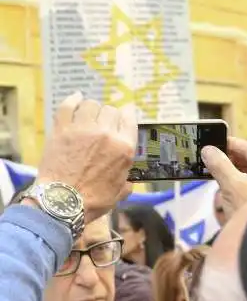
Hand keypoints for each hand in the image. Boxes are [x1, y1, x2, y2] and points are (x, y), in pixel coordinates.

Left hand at [36, 93, 136, 223]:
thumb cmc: (93, 201)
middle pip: (111, 110)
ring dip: (93, 109)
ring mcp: (83, 129)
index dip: (127, 114)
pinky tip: (76, 98)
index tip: (125, 113)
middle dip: (109, 115)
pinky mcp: (62, 129)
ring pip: (91, 105)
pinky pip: (68, 106)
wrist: (62, 202)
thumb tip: (128, 182)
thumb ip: (126, 182)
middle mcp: (106, 134)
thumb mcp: (118, 193)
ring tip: (90, 114)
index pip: (130, 119)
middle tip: (104, 123)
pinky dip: (73, 100)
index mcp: (124, 148)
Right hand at [201, 137, 246, 220]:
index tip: (212, 142)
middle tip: (210, 158)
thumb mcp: (232, 186)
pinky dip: (236, 186)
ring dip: (231, 174)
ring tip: (214, 174)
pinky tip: (224, 190)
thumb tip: (208, 151)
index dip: (229, 144)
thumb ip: (219, 165)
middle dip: (229, 160)